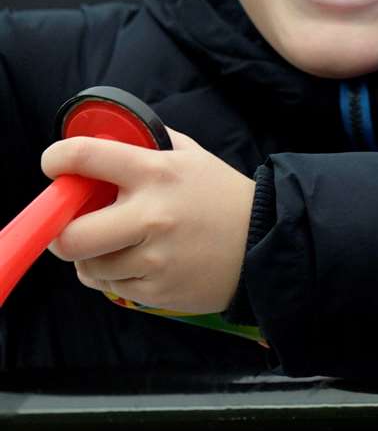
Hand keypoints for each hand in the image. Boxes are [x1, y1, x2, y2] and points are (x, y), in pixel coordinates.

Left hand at [43, 127, 254, 313]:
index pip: (85, 157)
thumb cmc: (225, 197)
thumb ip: (150, 144)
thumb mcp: (193, 157)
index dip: (57, 160)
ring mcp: (155, 258)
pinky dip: (120, 279)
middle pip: (71, 236)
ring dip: (97, 259)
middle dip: (63, 234)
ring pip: (90, 267)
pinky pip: (114, 288)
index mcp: (156, 173)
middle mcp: (152, 216)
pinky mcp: (160, 291)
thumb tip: (106, 139)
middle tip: (75, 229)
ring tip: (122, 249)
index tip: (55, 166)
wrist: (269, 243)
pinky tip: (144, 265)